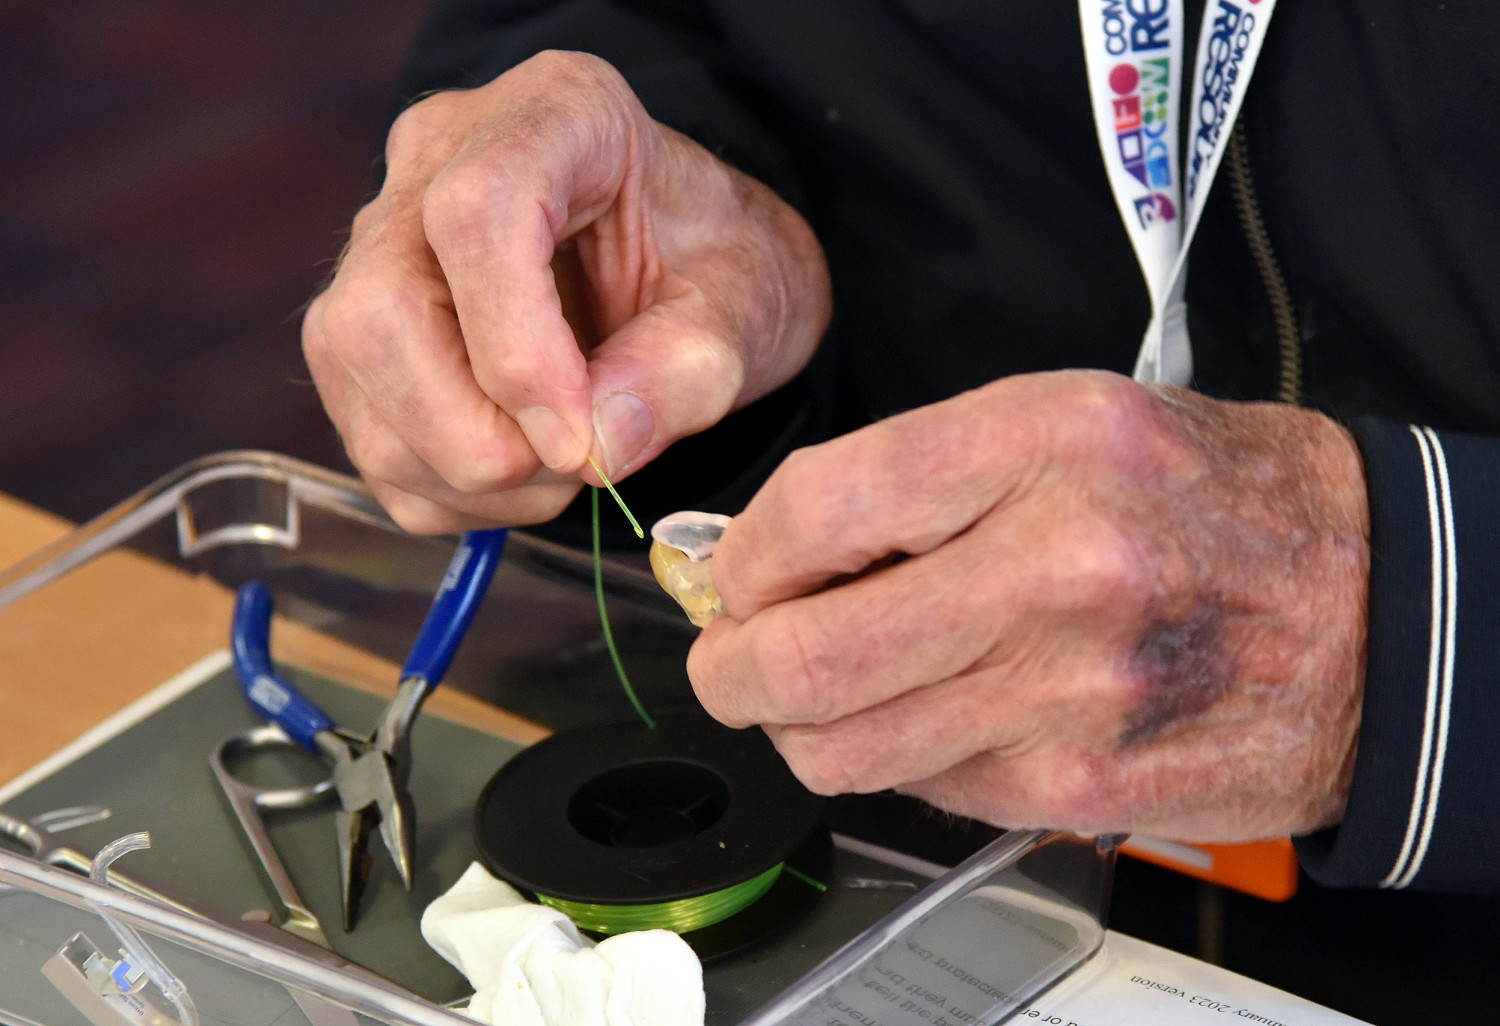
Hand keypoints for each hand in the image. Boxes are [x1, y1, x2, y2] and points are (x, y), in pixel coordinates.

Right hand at [303, 51, 830, 531]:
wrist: (696, 264)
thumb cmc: (721, 265)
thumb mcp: (748, 308)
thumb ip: (685, 371)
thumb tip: (595, 448)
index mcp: (556, 113)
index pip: (478, 215)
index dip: (517, 349)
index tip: (579, 440)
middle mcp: (440, 161)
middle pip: (381, 311)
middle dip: (475, 433)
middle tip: (575, 465)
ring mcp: (383, 243)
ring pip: (355, 377)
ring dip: (464, 472)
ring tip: (565, 466)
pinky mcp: (363, 330)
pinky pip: (368, 436)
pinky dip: (447, 490)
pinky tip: (524, 472)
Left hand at [688, 370, 1369, 841]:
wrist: (1369, 611)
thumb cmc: (1212, 503)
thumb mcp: (1070, 421)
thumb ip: (919, 475)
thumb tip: (778, 548)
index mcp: (1047, 443)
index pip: (822, 505)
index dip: (746, 553)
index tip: (736, 572)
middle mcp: (1056, 567)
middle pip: (807, 655)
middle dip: (732, 668)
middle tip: (732, 657)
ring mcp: (1068, 692)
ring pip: (842, 748)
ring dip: (796, 726)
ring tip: (818, 690)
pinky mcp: (1080, 786)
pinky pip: (920, 789)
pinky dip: (892, 757)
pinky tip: (933, 713)